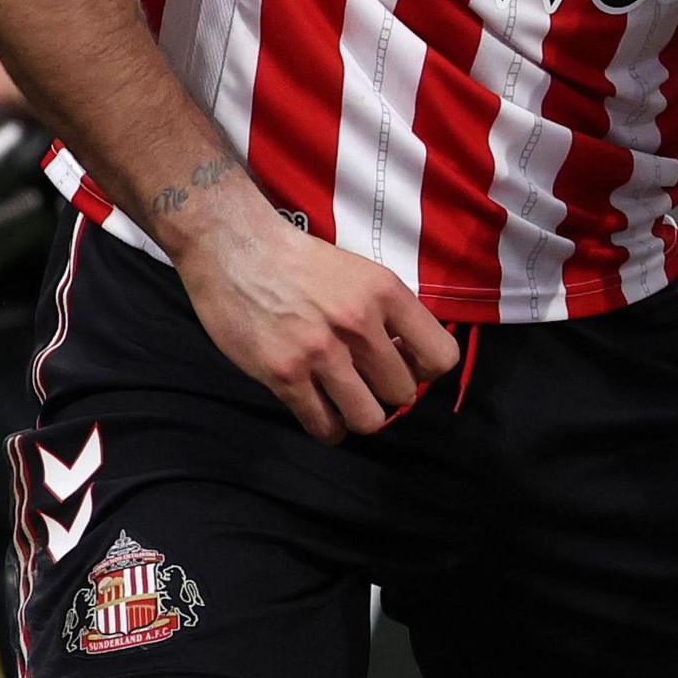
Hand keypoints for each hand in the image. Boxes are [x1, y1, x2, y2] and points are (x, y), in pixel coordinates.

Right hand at [179, 200, 459, 441]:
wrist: (236, 248)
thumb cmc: (299, 262)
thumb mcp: (360, 273)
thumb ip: (387, 314)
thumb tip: (409, 360)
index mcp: (385, 292)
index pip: (441, 356)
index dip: (425, 369)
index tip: (404, 365)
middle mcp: (358, 323)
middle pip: (402, 393)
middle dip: (387, 393)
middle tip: (366, 382)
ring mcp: (321, 351)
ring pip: (369, 419)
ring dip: (359, 416)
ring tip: (346, 402)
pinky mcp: (284, 374)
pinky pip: (323, 426)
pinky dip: (328, 428)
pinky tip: (321, 412)